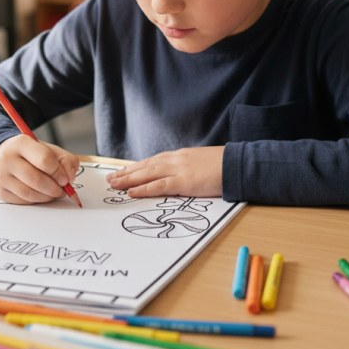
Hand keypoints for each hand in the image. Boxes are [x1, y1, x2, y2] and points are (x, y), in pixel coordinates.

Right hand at [0, 134, 78, 204]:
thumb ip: (66, 160)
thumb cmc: (30, 154)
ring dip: (47, 197)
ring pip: (30, 193)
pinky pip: (23, 201)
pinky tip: (41, 195)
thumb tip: (70, 177)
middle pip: (37, 180)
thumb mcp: (49, 149)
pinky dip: (37, 200)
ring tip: (54, 193)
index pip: (44, 159)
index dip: (58, 172)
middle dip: (55, 188)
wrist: (2, 157)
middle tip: (63, 190)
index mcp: (21, 143)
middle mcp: (7, 159)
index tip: (66, 179)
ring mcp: (1, 176)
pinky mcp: (0, 192)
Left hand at [105, 146, 224, 198]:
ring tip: (114, 184)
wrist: (237, 164)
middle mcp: (175, 160)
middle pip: (145, 166)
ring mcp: (179, 170)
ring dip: (129, 180)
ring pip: (147, 174)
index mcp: (180, 156)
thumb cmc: (224, 166)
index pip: (152, 161)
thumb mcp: (202, 164)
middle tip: (111, 178)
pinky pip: (159, 185)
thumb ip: (189, 168)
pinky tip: (131, 192)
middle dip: (126, 172)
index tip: (123, 171)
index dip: (136, 167)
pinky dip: (143, 189)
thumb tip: (181, 176)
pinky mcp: (184, 181)